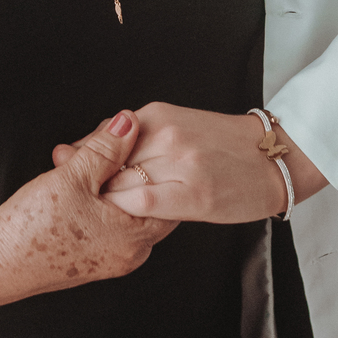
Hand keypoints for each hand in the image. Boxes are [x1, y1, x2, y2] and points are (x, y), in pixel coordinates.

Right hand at [0, 111, 176, 306]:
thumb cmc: (33, 225)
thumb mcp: (73, 176)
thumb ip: (106, 147)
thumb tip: (131, 121)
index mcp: (134, 238)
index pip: (167, 195)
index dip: (150, 161)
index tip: (132, 139)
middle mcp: (130, 255)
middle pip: (146, 201)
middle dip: (126, 169)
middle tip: (101, 145)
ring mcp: (112, 260)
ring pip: (126, 210)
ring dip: (109, 183)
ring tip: (79, 161)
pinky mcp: (93, 260)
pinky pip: (111, 224)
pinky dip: (100, 201)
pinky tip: (76, 183)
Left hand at [57, 103, 327, 223]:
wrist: (273, 157)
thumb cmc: (225, 146)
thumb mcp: (178, 127)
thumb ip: (140, 137)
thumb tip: (99, 146)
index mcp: (158, 114)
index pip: (104, 136)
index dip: (81, 157)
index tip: (65, 169)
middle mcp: (164, 133)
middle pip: (106, 159)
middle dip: (83, 178)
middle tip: (66, 195)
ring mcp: (177, 162)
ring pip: (119, 182)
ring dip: (101, 200)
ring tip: (89, 213)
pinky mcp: (191, 192)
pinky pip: (140, 202)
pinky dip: (124, 212)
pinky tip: (118, 223)